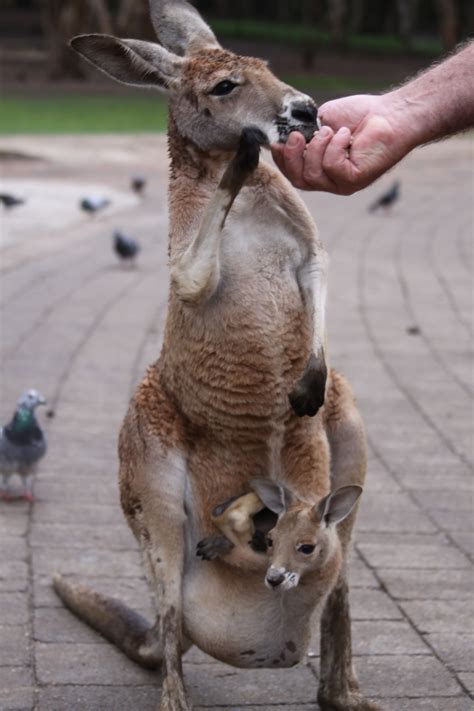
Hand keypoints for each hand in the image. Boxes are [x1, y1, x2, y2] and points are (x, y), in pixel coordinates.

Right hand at [271, 93, 413, 194]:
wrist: (390, 114)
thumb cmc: (360, 116)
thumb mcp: (323, 121)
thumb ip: (304, 132)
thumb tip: (282, 135)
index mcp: (322, 169)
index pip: (294, 174)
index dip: (282, 160)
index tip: (276, 141)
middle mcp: (331, 181)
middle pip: (299, 180)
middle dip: (291, 157)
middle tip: (296, 135)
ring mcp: (342, 183)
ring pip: (312, 174)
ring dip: (317, 147)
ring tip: (332, 130)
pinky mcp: (354, 180)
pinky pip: (331, 166)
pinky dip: (336, 145)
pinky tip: (348, 135)